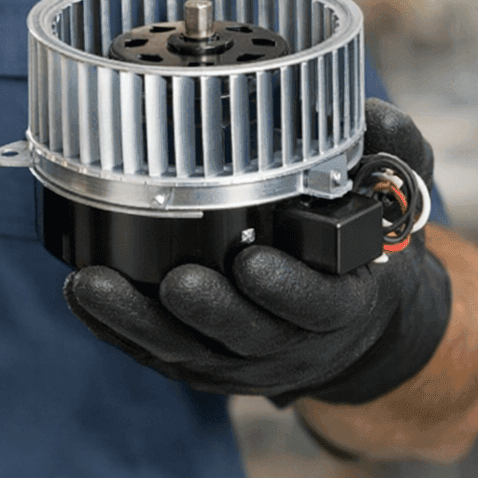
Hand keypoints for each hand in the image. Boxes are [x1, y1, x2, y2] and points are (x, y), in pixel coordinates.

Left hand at [63, 99, 451, 404]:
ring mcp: (239, 358)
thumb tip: (373, 115)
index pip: (319, 305)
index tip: (252, 263)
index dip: (287, 289)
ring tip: (92, 284)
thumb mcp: (395, 203)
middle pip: (244, 335)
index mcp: (343, 302)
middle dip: (207, 311)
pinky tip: (82, 296)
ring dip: (136, 321)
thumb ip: (393, 158)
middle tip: (174, 281)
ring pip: (185, 349)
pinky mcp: (199, 362)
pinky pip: (152, 351)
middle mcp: (290, 339)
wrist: (354, 324)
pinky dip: (115, 328)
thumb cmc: (361, 251)